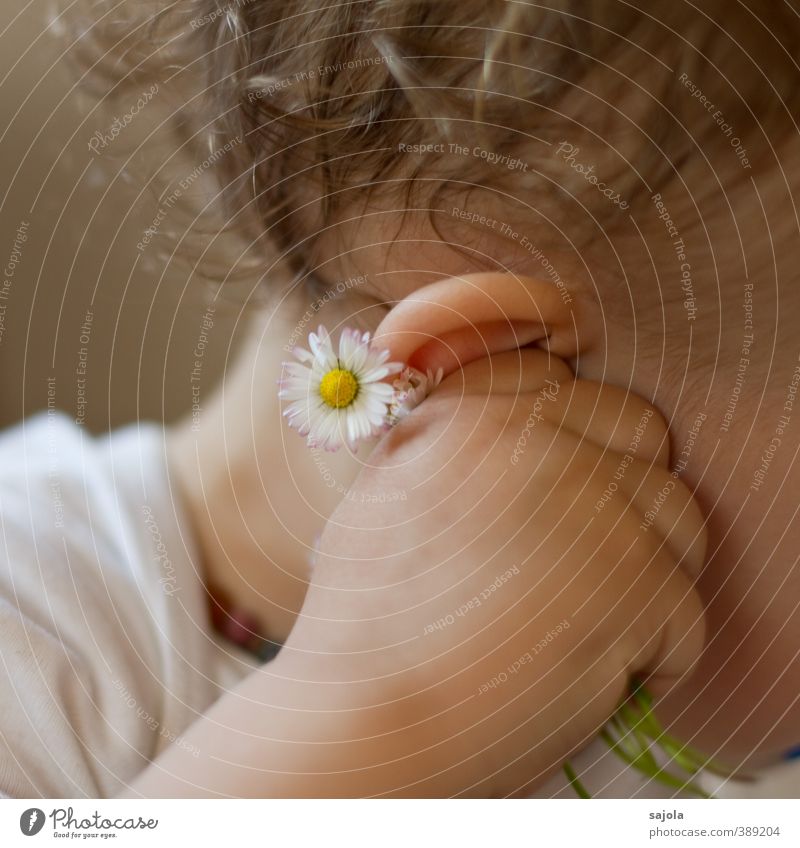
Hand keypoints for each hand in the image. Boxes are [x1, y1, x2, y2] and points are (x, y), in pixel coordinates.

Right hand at [284, 346, 706, 796]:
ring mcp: (591, 506)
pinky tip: (590, 675)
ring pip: (679, 519)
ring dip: (650, 574)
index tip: (559, 505)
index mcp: (476, 414)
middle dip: (630, 494)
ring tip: (588, 623)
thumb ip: (446, 444)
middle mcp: (538, 439)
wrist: (360, 719)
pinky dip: (654, 655)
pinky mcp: (633, 582)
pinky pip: (685, 611)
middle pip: (643, 437)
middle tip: (587, 562)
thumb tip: (513, 431)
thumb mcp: (385, 495)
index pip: (579, 392)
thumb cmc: (365, 623)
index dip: (582, 447)